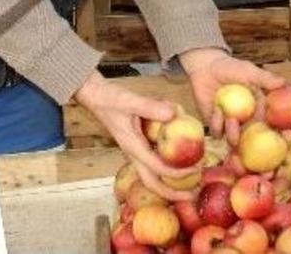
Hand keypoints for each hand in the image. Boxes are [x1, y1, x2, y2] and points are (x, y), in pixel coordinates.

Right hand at [75, 71, 195, 200]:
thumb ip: (151, 106)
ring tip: (191, 184)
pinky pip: (154, 160)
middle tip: (192, 196)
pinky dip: (167, 165)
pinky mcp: (138, 143)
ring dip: (171, 183)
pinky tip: (182, 159)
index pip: (157, 169)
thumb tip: (174, 114)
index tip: (196, 169)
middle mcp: (134, 153)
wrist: (95, 95)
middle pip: (152, 184)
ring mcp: (136, 150)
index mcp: (132, 147)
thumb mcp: (130, 100)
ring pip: (153, 175)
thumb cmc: (110, 99)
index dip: (177, 174)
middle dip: (172, 194)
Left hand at [179, 47, 284, 144]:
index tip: (289, 135)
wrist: (206, 67)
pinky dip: (217, 124)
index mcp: (260, 110)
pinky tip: (217, 109)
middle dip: (260, 148)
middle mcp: (248, 121)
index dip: (284, 133)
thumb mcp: (249, 71)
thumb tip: (283, 82)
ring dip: (234, 134)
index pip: (275, 125)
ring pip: (236, 140)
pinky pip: (218, 133)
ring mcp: (231, 125)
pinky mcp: (215, 125)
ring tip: (231, 119)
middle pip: (257, 140)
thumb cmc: (231, 67)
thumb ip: (264, 78)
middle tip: (259, 145)